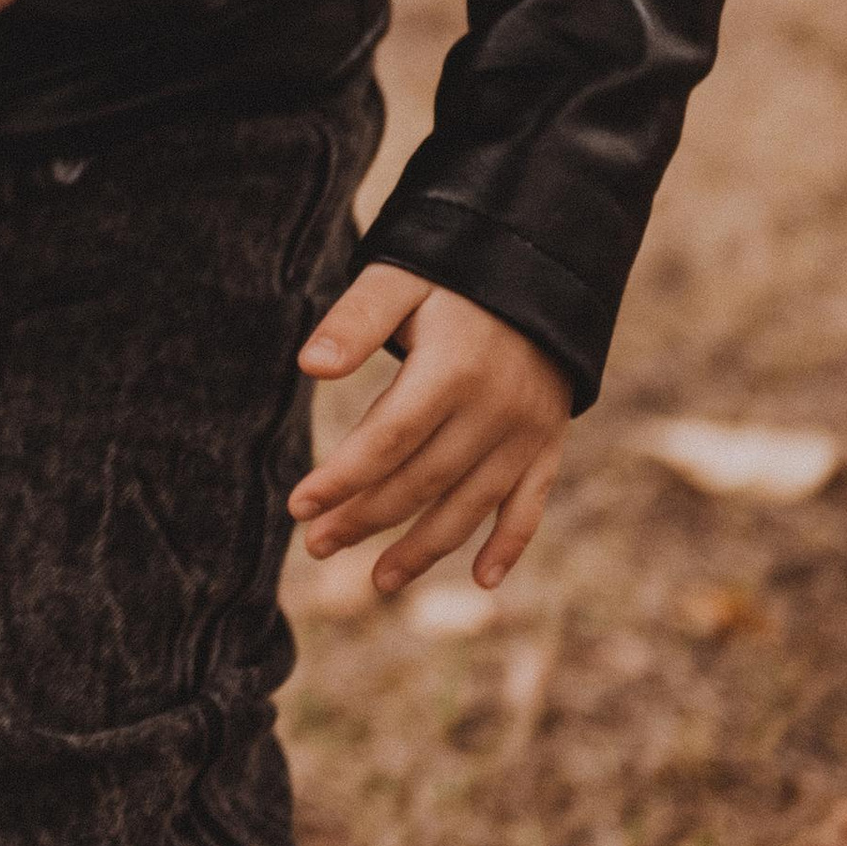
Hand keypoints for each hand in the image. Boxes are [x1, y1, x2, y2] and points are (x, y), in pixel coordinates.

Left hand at [289, 265, 568, 598]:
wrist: (541, 264)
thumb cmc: (454, 274)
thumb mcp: (400, 280)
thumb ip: (355, 321)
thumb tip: (309, 367)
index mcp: (454, 369)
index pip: (388, 439)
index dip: (341, 478)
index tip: (297, 506)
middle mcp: (497, 409)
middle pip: (423, 481)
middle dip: (365, 518)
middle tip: (316, 546)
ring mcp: (528, 432)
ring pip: (471, 505)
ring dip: (424, 549)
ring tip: (378, 580)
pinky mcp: (549, 443)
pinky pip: (531, 505)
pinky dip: (510, 545)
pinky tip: (482, 581)